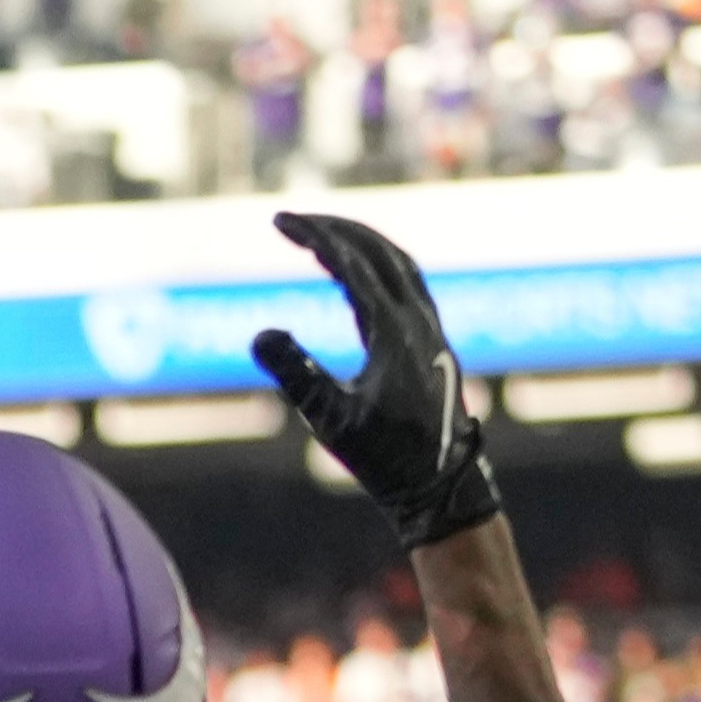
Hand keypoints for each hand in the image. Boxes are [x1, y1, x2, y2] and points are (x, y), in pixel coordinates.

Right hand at [250, 208, 502, 551]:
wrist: (440, 482)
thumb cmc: (384, 457)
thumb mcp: (329, 420)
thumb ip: (296, 374)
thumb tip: (260, 335)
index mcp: (394, 331)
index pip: (351, 264)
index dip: (314, 236)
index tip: (280, 221)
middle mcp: (418, 319)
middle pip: (377, 250)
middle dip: (333, 228)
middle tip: (292, 219)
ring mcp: (430, 326)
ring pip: (397, 261)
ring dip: (360, 240)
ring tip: (322, 233)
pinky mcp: (432, 337)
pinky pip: (406, 280)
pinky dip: (378, 261)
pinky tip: (359, 270)